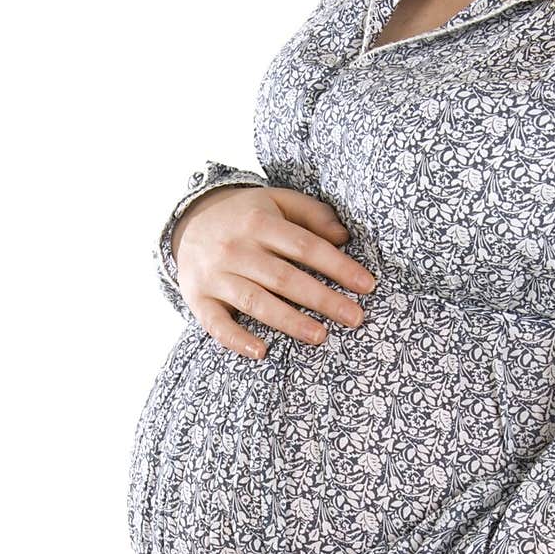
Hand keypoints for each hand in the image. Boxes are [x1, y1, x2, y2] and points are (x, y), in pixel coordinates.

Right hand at [170, 184, 376, 358]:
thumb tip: (344, 237)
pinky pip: (217, 324)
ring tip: (321, 336)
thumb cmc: (245, 217)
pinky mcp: (198, 300)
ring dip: (290, 321)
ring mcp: (215, 276)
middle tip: (355, 318)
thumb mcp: (276, 201)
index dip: (339, 266)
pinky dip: (237, 340)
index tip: (366, 286)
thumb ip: (312, 214)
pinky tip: (261, 352)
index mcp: (259, 222)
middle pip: (285, 278)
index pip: (306, 247)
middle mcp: (236, 249)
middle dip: (323, 299)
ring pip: (256, 302)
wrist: (188, 223)